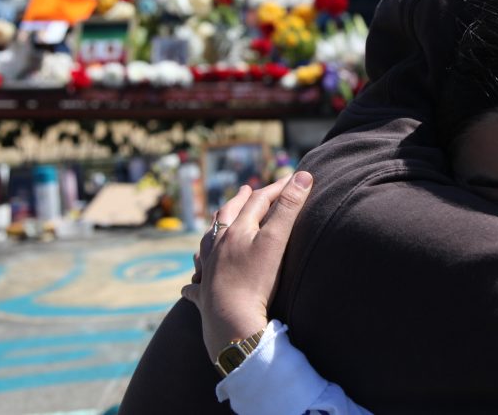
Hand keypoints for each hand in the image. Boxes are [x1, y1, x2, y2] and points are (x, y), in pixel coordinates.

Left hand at [181, 170, 312, 361]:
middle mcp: (218, 246)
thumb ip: (290, 208)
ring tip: (216, 226)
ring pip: (207, 244)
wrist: (232, 322)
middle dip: (239, 201)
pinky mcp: (204, 296)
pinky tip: (193, 280)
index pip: (258, 201)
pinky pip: (196, 283)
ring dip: (214, 231)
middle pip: (227, 216)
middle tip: (246, 190)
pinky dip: (197, 276)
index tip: (292, 179)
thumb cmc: (256, 281)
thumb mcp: (277, 240)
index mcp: (237, 231)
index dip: (277, 188)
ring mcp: (208, 270)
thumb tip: (303, 175)